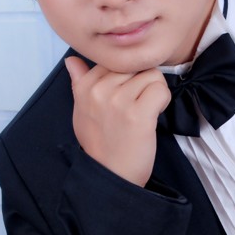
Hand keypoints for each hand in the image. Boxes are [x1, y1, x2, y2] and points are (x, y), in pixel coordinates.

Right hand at [65, 57, 170, 186]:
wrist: (111, 174)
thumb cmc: (100, 144)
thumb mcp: (82, 111)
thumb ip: (79, 83)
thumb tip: (72, 59)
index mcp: (85, 87)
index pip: (116, 61)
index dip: (127, 77)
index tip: (124, 98)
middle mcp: (99, 90)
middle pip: (135, 65)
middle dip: (142, 83)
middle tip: (137, 107)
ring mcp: (118, 101)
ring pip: (151, 74)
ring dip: (154, 92)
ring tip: (144, 112)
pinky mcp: (137, 114)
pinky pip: (160, 89)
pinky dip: (163, 100)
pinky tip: (153, 114)